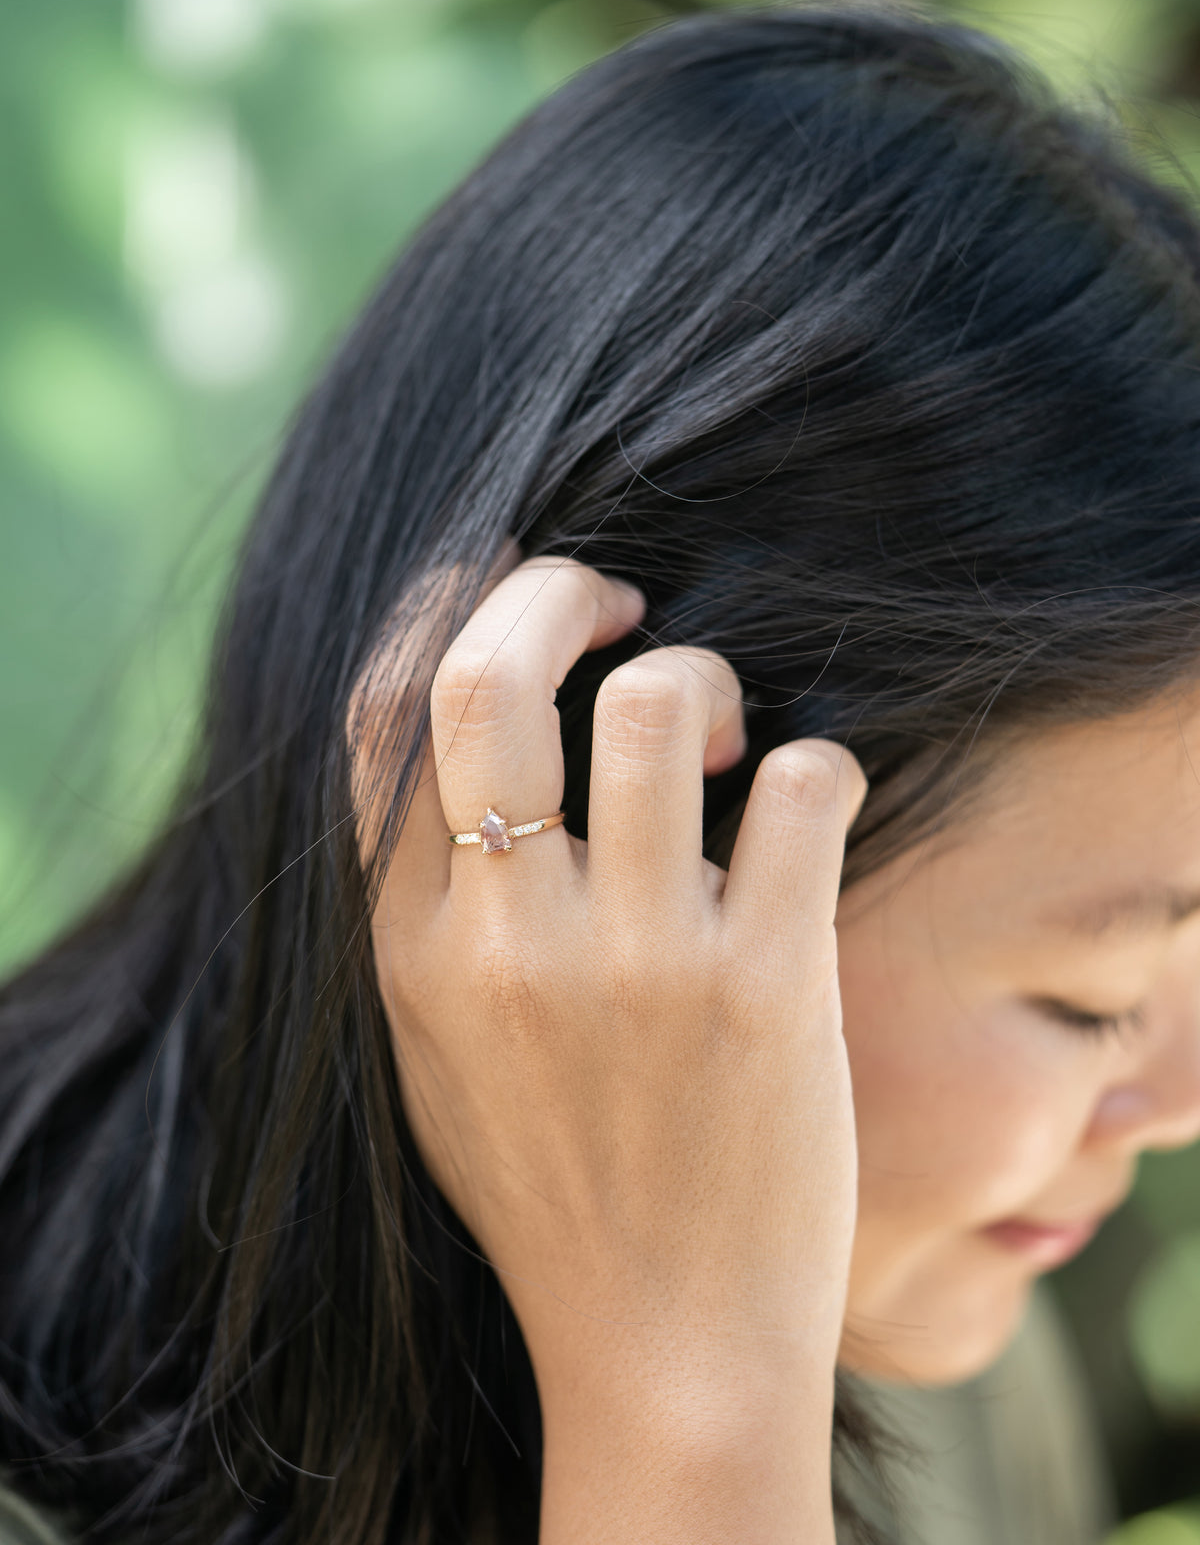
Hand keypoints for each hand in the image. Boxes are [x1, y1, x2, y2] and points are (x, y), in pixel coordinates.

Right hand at [357, 552, 866, 1407]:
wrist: (665, 1342)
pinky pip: (801, 783)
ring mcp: (638, 961)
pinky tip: (802, 807)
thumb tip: (451, 756)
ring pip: (657, 704)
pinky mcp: (767, 985)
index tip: (503, 580)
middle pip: (493, 676)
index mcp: (412, 949)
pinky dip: (814, 766)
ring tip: (721, 744)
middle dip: (558, 591)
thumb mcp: (432, 1056)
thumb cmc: (554, 1189)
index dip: (444, 607)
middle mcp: (507, 941)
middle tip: (618, 605)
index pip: (383, 715)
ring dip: (702, 682)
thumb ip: (420, 916)